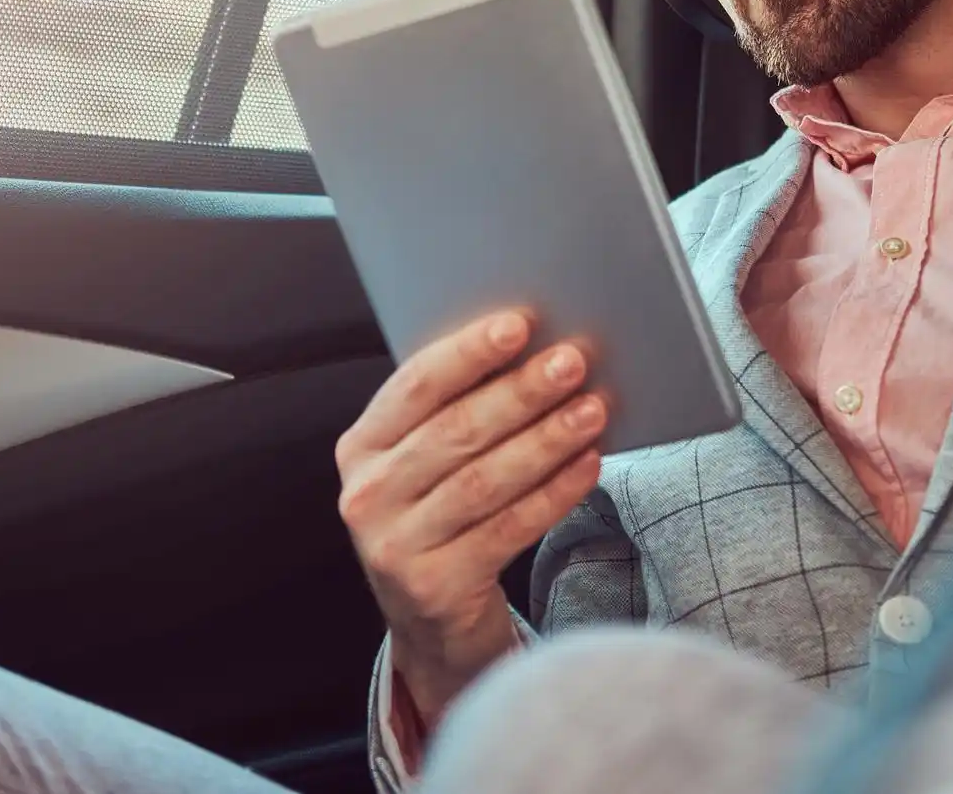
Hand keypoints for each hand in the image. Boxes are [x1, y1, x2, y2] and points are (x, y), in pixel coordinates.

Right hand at [335, 309, 607, 719]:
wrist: (432, 626)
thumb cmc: (441, 521)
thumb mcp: (425, 467)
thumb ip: (456, 415)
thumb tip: (532, 354)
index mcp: (359, 447)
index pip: (414, 386)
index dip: (467, 353)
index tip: (518, 325)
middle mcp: (366, 495)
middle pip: (455, 432)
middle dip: (520, 392)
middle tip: (572, 362)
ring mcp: (394, 546)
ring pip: (485, 480)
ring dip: (546, 439)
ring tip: (593, 410)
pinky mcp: (434, 588)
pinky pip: (507, 529)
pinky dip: (554, 494)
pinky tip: (589, 465)